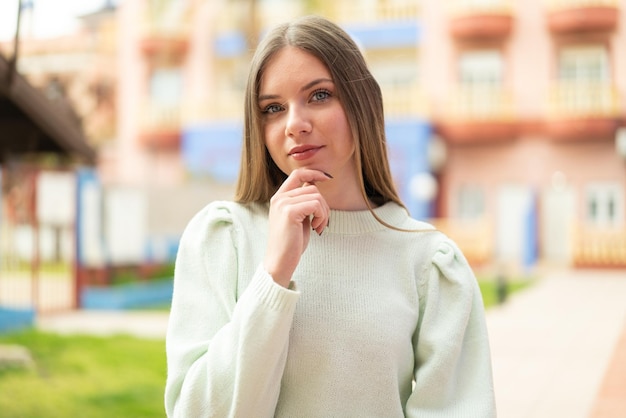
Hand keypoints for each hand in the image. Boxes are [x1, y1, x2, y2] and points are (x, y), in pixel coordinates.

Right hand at [264, 168, 331, 286]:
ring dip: (324, 212)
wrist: (280, 262)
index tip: (327, 178)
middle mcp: (279, 198)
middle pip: (312, 188)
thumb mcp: (299, 218)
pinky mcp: (289, 211)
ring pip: (316, 196)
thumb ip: (304, 202)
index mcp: (279, 198)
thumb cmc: (291, 243)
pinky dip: (322, 216)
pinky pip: (316, 204)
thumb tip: (315, 185)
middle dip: (323, 205)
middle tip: (321, 223)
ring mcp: (283, 203)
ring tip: (318, 227)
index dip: (314, 172)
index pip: (297, 174)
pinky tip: (316, 228)